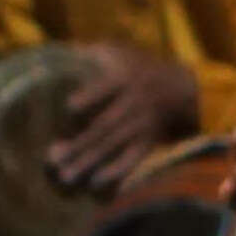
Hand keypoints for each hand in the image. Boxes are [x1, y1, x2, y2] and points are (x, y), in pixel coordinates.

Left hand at [46, 45, 205, 190]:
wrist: (183, 88)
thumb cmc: (141, 67)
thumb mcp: (120, 52)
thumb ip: (93, 52)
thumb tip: (59, 54)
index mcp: (124, 78)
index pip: (104, 89)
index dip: (87, 98)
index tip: (69, 108)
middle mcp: (133, 103)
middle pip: (103, 126)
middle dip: (79, 143)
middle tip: (53, 159)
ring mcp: (142, 124)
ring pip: (114, 145)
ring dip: (89, 161)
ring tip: (66, 177)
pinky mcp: (148, 140)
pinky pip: (133, 158)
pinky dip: (116, 171)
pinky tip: (96, 183)